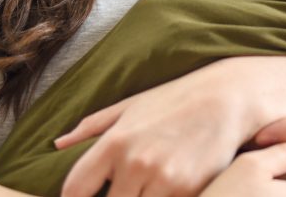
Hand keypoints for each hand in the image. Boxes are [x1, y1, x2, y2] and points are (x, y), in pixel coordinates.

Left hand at [55, 64, 255, 196]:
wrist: (227, 99)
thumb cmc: (176, 99)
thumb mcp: (131, 106)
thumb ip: (92, 127)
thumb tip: (58, 144)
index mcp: (114, 142)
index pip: (74, 190)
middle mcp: (135, 163)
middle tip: (125, 188)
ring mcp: (164, 180)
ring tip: (148, 187)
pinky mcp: (189, 192)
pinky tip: (168, 189)